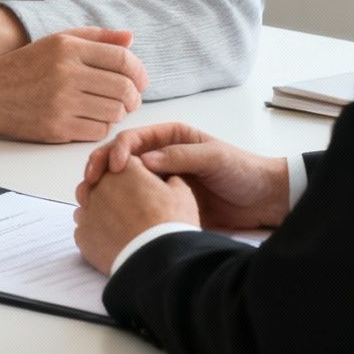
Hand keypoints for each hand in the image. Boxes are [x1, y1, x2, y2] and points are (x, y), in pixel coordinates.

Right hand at [0, 27, 147, 142]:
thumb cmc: (26, 65)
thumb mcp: (57, 41)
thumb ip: (96, 37)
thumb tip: (131, 38)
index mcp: (68, 48)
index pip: (123, 60)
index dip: (140, 72)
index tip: (140, 80)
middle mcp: (66, 74)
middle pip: (124, 88)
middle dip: (134, 96)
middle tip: (130, 99)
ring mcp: (61, 103)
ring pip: (115, 112)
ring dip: (119, 112)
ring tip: (111, 108)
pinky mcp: (56, 128)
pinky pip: (98, 131)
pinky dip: (103, 127)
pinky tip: (93, 119)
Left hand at [73, 158, 198, 271]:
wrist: (156, 261)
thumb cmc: (171, 225)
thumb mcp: (182, 193)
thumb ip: (169, 178)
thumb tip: (165, 178)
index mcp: (125, 168)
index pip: (124, 162)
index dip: (136, 175)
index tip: (143, 187)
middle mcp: (100, 184)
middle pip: (102, 180)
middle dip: (114, 190)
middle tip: (132, 208)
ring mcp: (88, 210)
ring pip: (88, 203)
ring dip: (100, 209)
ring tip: (121, 225)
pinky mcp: (82, 234)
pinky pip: (85, 228)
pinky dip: (95, 232)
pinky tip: (112, 239)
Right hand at [81, 122, 290, 229]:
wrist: (264, 200)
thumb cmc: (243, 171)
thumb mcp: (214, 158)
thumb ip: (181, 156)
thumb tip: (145, 160)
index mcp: (170, 138)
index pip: (134, 139)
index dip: (118, 150)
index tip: (114, 168)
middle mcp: (161, 156)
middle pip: (121, 158)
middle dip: (100, 167)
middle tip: (88, 184)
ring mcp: (160, 181)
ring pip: (122, 182)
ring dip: (103, 188)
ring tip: (89, 201)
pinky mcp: (163, 203)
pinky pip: (135, 203)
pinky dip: (117, 206)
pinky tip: (106, 216)